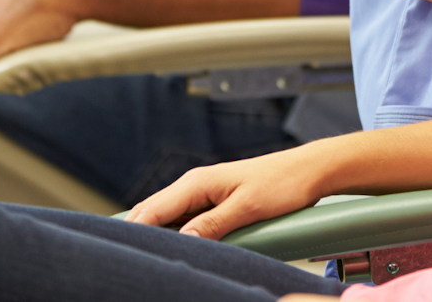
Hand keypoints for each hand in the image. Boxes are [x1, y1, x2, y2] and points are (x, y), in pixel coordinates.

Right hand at [126, 145, 326, 238]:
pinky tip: (173, 248)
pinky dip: (174, 233)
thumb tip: (182, 241)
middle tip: (126, 259)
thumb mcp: (248, 207)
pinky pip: (184, 219)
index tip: (123, 252)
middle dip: (138, 234)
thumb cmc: (282, 184)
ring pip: (167, 217)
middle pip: (153, 213)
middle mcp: (194, 186)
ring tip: (145, 257)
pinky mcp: (214, 202)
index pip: (153, 210)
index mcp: (197, 183)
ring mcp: (203, 194)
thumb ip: (213, 224)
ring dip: (156, 234)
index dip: (135, 231)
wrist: (308, 171)